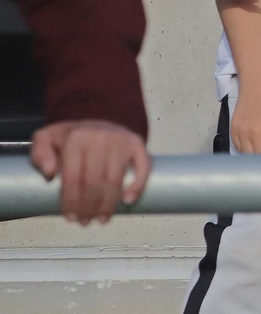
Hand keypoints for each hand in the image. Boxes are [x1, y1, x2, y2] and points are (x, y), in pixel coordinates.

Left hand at [30, 120, 150, 224]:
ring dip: (108, 204)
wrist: (98, 118)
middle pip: (94, 181)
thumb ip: (39, 153)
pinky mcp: (137, 143)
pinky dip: (138, 185)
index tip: (70, 217)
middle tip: (85, 222)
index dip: (71, 201)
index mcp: (77, 138)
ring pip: (115, 179)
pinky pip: (142, 166)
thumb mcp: (46, 139)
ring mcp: (121, 140)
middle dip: (89, 206)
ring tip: (101, 219)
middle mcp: (100, 137)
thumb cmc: (71, 137)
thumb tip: (49, 173)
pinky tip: (128, 201)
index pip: (73, 177)